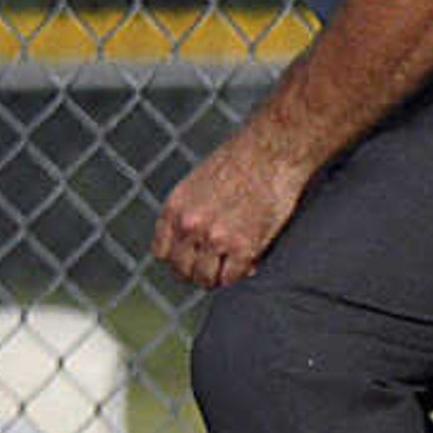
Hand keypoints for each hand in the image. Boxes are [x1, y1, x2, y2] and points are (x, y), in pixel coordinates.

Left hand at [153, 127, 311, 288]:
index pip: (162, 252)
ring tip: (228, 271)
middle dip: (196, 273)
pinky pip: (233, 277)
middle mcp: (189, 226)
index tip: (191, 260)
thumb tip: (194, 243)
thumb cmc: (240, 162)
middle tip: (212, 271)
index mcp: (174, 209)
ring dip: (217, 279)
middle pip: (182, 269)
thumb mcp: (197, 185)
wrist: (270, 152)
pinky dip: (240, 275)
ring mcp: (216, 238)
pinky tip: (249, 265)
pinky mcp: (244, 246)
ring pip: (206, 278)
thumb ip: (191, 213)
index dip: (177, 259)